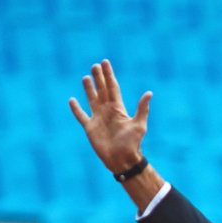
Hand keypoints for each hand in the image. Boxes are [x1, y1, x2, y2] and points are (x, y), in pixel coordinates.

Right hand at [68, 58, 150, 174]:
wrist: (122, 160)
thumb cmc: (132, 143)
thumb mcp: (139, 125)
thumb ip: (142, 109)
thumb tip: (149, 93)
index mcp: (118, 108)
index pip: (112, 87)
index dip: (109, 75)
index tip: (105, 62)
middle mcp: (108, 111)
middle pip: (102, 91)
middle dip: (99, 78)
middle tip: (95, 65)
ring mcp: (98, 119)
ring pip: (92, 100)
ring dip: (89, 89)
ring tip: (86, 77)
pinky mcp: (90, 128)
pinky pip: (81, 116)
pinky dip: (76, 108)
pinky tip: (72, 100)